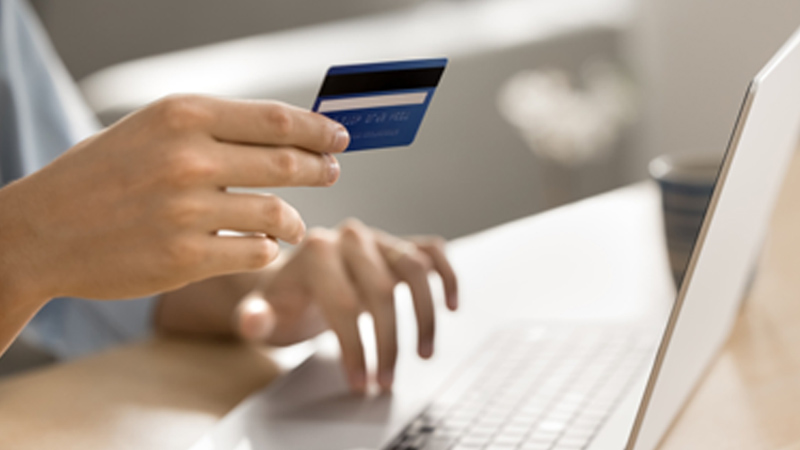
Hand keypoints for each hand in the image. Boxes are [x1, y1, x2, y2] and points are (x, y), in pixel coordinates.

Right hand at [0, 95, 348, 305]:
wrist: (41, 231)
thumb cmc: (101, 176)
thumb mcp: (153, 130)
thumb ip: (215, 129)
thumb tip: (286, 134)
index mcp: (182, 115)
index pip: (277, 120)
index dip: (319, 130)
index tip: (339, 137)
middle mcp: (188, 158)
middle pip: (287, 163)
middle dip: (320, 169)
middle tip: (331, 172)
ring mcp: (187, 210)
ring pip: (277, 213)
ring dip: (294, 220)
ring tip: (293, 222)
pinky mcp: (186, 258)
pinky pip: (255, 251)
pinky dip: (266, 248)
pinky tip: (261, 244)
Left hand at [156, 219, 458, 392]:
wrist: (296, 281)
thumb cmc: (282, 301)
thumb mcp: (263, 313)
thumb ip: (255, 317)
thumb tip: (254, 319)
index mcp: (315, 251)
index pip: (342, 301)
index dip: (353, 346)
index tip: (359, 380)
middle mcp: (350, 238)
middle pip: (381, 290)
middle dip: (387, 342)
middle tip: (386, 380)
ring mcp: (378, 239)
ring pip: (414, 269)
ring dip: (424, 316)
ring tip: (424, 353)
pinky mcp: (398, 244)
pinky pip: (432, 251)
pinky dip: (447, 275)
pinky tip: (452, 305)